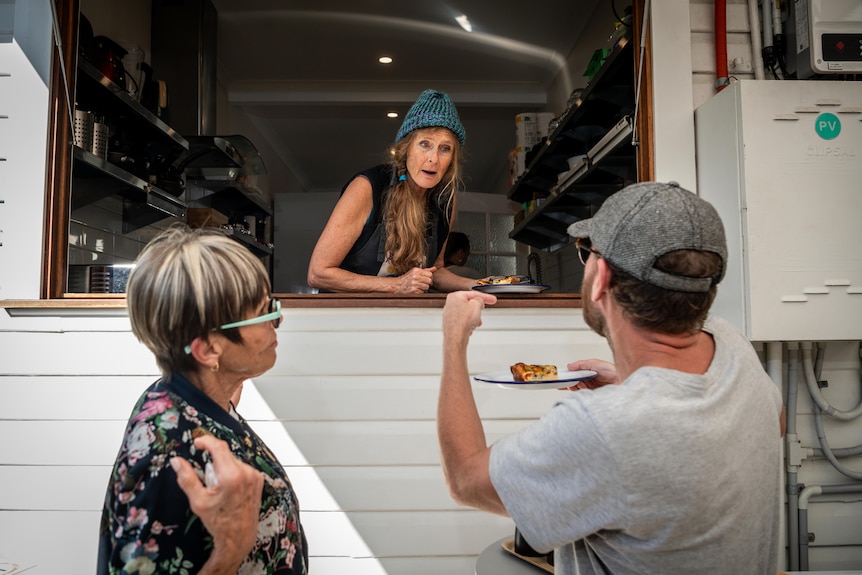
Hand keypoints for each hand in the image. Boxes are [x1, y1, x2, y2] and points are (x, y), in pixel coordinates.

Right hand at [171, 435, 263, 573]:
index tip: (197, 442)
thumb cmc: (219, 522)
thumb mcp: (198, 501)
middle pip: (226, 454)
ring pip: (233, 461)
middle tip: (207, 479)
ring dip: (223, 467)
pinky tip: (229, 489)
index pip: (219, 447)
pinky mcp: (258, 479)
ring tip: (219, 488)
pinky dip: (233, 473)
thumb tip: (176, 461)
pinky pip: (242, 468)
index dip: (206, 441)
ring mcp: (254, 476)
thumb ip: (187, 478)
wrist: (239, 536)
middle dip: (213, 461)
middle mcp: (246, 473)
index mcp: (232, 476)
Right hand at [395, 266, 436, 292]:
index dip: (429, 277)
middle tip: (422, 283)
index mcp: (416, 270)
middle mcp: (415, 276)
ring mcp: (414, 283)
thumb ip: (425, 270)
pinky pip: (422, 292)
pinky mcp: (413, 290)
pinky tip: (415, 289)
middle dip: (427, 283)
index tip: (426, 279)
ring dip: (423, 288)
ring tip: (418, 286)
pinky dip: (420, 292)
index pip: (430, 274)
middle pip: (429, 281)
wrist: (397, 285)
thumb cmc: (407, 278)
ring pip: (427, 287)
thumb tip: (434, 268)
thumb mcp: (415, 272)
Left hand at [442, 290, 496, 345]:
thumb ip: (479, 300)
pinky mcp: (451, 324)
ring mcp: (450, 315)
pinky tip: (471, 327)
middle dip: (478, 309)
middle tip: (482, 310)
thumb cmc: (462, 322)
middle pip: (469, 303)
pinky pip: (463, 321)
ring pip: (467, 313)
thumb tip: (479, 301)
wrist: (456, 338)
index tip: (491, 299)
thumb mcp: (477, 305)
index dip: (485, 296)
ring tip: (476, 322)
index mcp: (455, 296)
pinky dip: (469, 323)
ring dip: (474, 317)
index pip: (473, 294)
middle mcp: (450, 304)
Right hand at [564, 358, 618, 390]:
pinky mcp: (594, 394)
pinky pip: (583, 393)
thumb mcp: (593, 362)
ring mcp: (591, 387)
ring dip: (573, 386)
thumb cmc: (612, 370)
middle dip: (568, 381)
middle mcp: (590, 379)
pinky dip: (580, 390)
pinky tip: (579, 387)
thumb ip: (580, 364)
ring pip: (578, 387)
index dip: (568, 374)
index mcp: (589, 370)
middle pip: (575, 381)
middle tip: (561, 382)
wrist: (622, 380)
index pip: (575, 373)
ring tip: (571, 384)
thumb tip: (569, 366)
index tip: (561, 376)